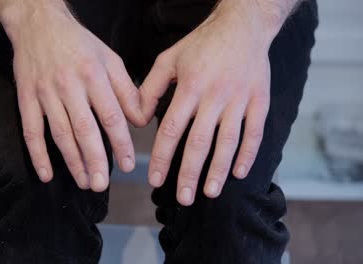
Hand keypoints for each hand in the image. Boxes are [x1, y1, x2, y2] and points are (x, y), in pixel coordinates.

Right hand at [0, 1, 145, 191]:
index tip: (127, 164)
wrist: (39, 24)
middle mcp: (69, 85)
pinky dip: (37, 154)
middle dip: (95, 160)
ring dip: (72, 161)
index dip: (120, 143)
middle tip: (102, 184)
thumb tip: (141, 120)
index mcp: (93, 75)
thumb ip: (127, 90)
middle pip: (84, 129)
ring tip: (84, 183)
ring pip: (60, 133)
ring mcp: (45, 93)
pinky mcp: (26, 98)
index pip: (110, 115)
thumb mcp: (109, 59)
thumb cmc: (79, 44)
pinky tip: (46, 174)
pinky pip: (31, 130)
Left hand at [140, 1, 280, 204]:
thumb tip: (139, 119)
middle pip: (200, 142)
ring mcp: (240, 99)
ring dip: (219, 170)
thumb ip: (150, 88)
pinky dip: (248, 154)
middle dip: (189, 173)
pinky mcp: (260, 100)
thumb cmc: (202, 44)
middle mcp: (215, 95)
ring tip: (209, 193)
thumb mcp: (168, 58)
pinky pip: (255, 132)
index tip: (154, 179)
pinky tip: (239, 173)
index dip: (162, 157)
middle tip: (182, 198)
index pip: (172, 129)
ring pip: (228, 142)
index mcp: (190, 86)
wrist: (243, 26)